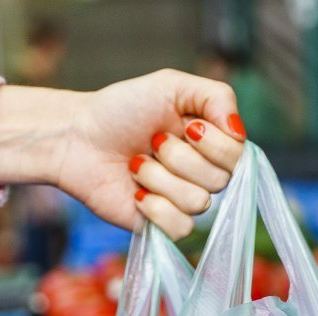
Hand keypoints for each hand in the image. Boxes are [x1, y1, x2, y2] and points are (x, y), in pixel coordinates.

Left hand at [0, 69, 245, 238]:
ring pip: (198, 203)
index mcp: (213, 142)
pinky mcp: (164, 226)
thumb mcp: (171, 85)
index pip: (239, 155)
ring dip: (159, 179)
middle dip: (178, 157)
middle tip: (152, 142)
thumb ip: (217, 97)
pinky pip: (181, 228)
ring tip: (137, 164)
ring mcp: (185, 202)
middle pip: (219, 180)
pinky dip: (154, 208)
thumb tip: (240, 133)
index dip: (211, 143)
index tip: (183, 125)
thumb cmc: (122, 109)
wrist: (77, 137)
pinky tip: (135, 193)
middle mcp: (204, 174)